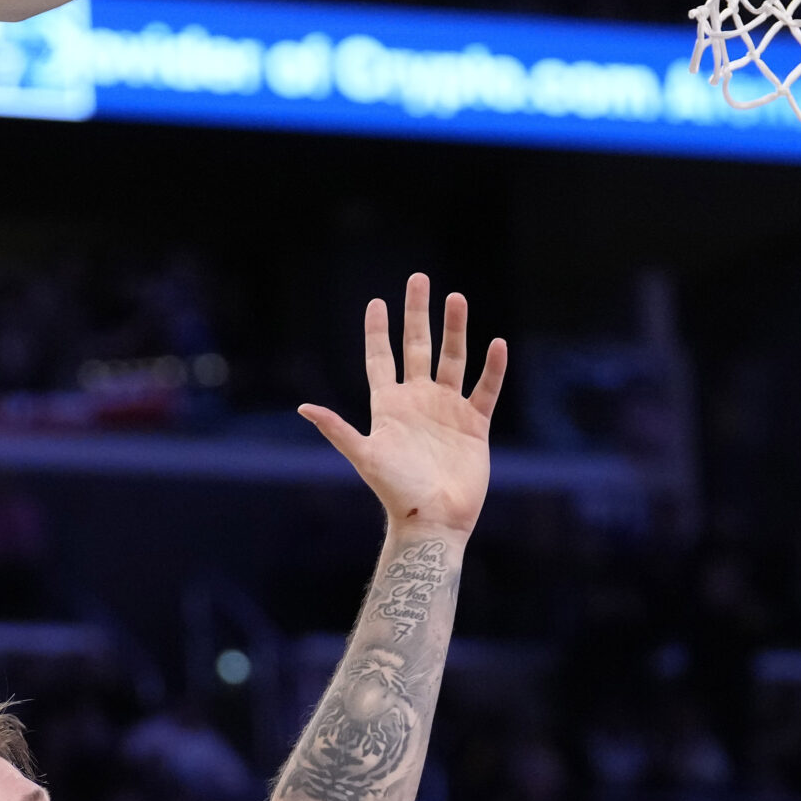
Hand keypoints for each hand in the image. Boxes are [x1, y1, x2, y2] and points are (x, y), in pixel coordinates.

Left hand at [301, 274, 506, 537]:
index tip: (376, 302)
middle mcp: (417, 402)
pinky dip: (491, 368)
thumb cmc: (396, 492)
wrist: (433, 520)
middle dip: (418, 314)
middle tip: (419, 279)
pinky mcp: (474, 425)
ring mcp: (447, 410)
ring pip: (452, 359)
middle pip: (418, 347)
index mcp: (389, 406)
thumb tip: (304, 408)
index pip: (381, 360)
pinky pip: (485, 389)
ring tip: (456, 298)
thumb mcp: (364, 456)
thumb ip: (337, 430)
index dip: (378, 332)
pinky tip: (496, 343)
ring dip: (455, 329)